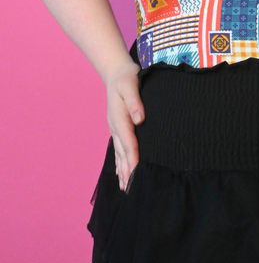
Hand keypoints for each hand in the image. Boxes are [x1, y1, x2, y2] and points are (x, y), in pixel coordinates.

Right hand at [105, 60, 144, 190]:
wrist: (115, 73)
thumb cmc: (127, 77)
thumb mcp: (131, 85)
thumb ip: (135, 101)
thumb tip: (139, 118)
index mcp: (120, 118)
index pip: (129, 142)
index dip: (133, 158)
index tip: (136, 173)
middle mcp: (115, 126)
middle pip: (123, 153)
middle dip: (127, 171)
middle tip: (131, 190)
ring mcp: (114, 128)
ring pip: (119, 154)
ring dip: (122, 170)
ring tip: (125, 188)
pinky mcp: (117, 127)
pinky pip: (118, 149)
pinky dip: (120, 162)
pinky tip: (121, 173)